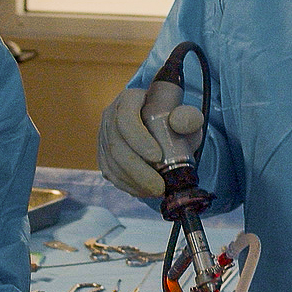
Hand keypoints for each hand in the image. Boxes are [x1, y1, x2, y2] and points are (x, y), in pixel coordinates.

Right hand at [96, 87, 201, 201]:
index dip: (138, 139)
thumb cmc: (173, 120)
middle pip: (116, 145)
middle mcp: (111, 116)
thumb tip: (180, 122)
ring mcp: (104, 136)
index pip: (126, 119)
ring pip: (111, 162)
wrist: (162, 126)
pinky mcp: (103, 154)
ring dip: (133, 181)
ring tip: (155, 191)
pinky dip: (126, 185)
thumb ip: (188, 117)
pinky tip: (143, 191)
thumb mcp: (185, 115)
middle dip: (138, 170)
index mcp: (129, 100)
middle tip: (159, 187)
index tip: (158, 157)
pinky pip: (110, 172)